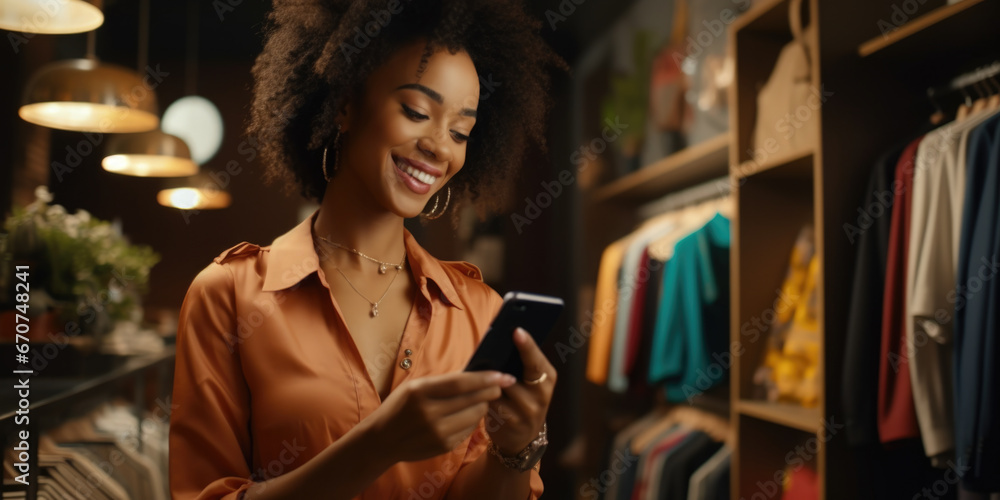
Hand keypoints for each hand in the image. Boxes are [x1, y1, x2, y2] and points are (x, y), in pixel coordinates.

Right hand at [367, 370, 515, 463]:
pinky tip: (467, 414)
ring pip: (475, 415)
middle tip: (502, 383)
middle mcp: (429, 413)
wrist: (382, 439)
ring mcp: (437, 432)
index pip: (461, 383)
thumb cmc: (400, 407)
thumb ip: (443, 382)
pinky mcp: (444, 446)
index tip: (502, 374)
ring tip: (482, 398)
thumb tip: (475, 373)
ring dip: (483, 404)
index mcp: (421, 392)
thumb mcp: (415, 387)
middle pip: (472, 399)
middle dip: (491, 390)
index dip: (485, 378)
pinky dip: (472, 419)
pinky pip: (469, 429)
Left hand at [486, 328, 556, 454]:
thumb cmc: (518, 399)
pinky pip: (494, 404)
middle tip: (501, 337)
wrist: (520, 438)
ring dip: (490, 377)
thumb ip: (517, 363)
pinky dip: (483, 395)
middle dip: (514, 353)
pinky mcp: (514, 424)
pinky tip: (473, 388)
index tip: (517, 330)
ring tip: (478, 364)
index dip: (527, 344)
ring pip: (504, 387)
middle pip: (528, 369)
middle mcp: (542, 393)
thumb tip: (497, 341)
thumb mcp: (525, 382)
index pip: (537, 359)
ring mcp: (530, 410)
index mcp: (547, 377)